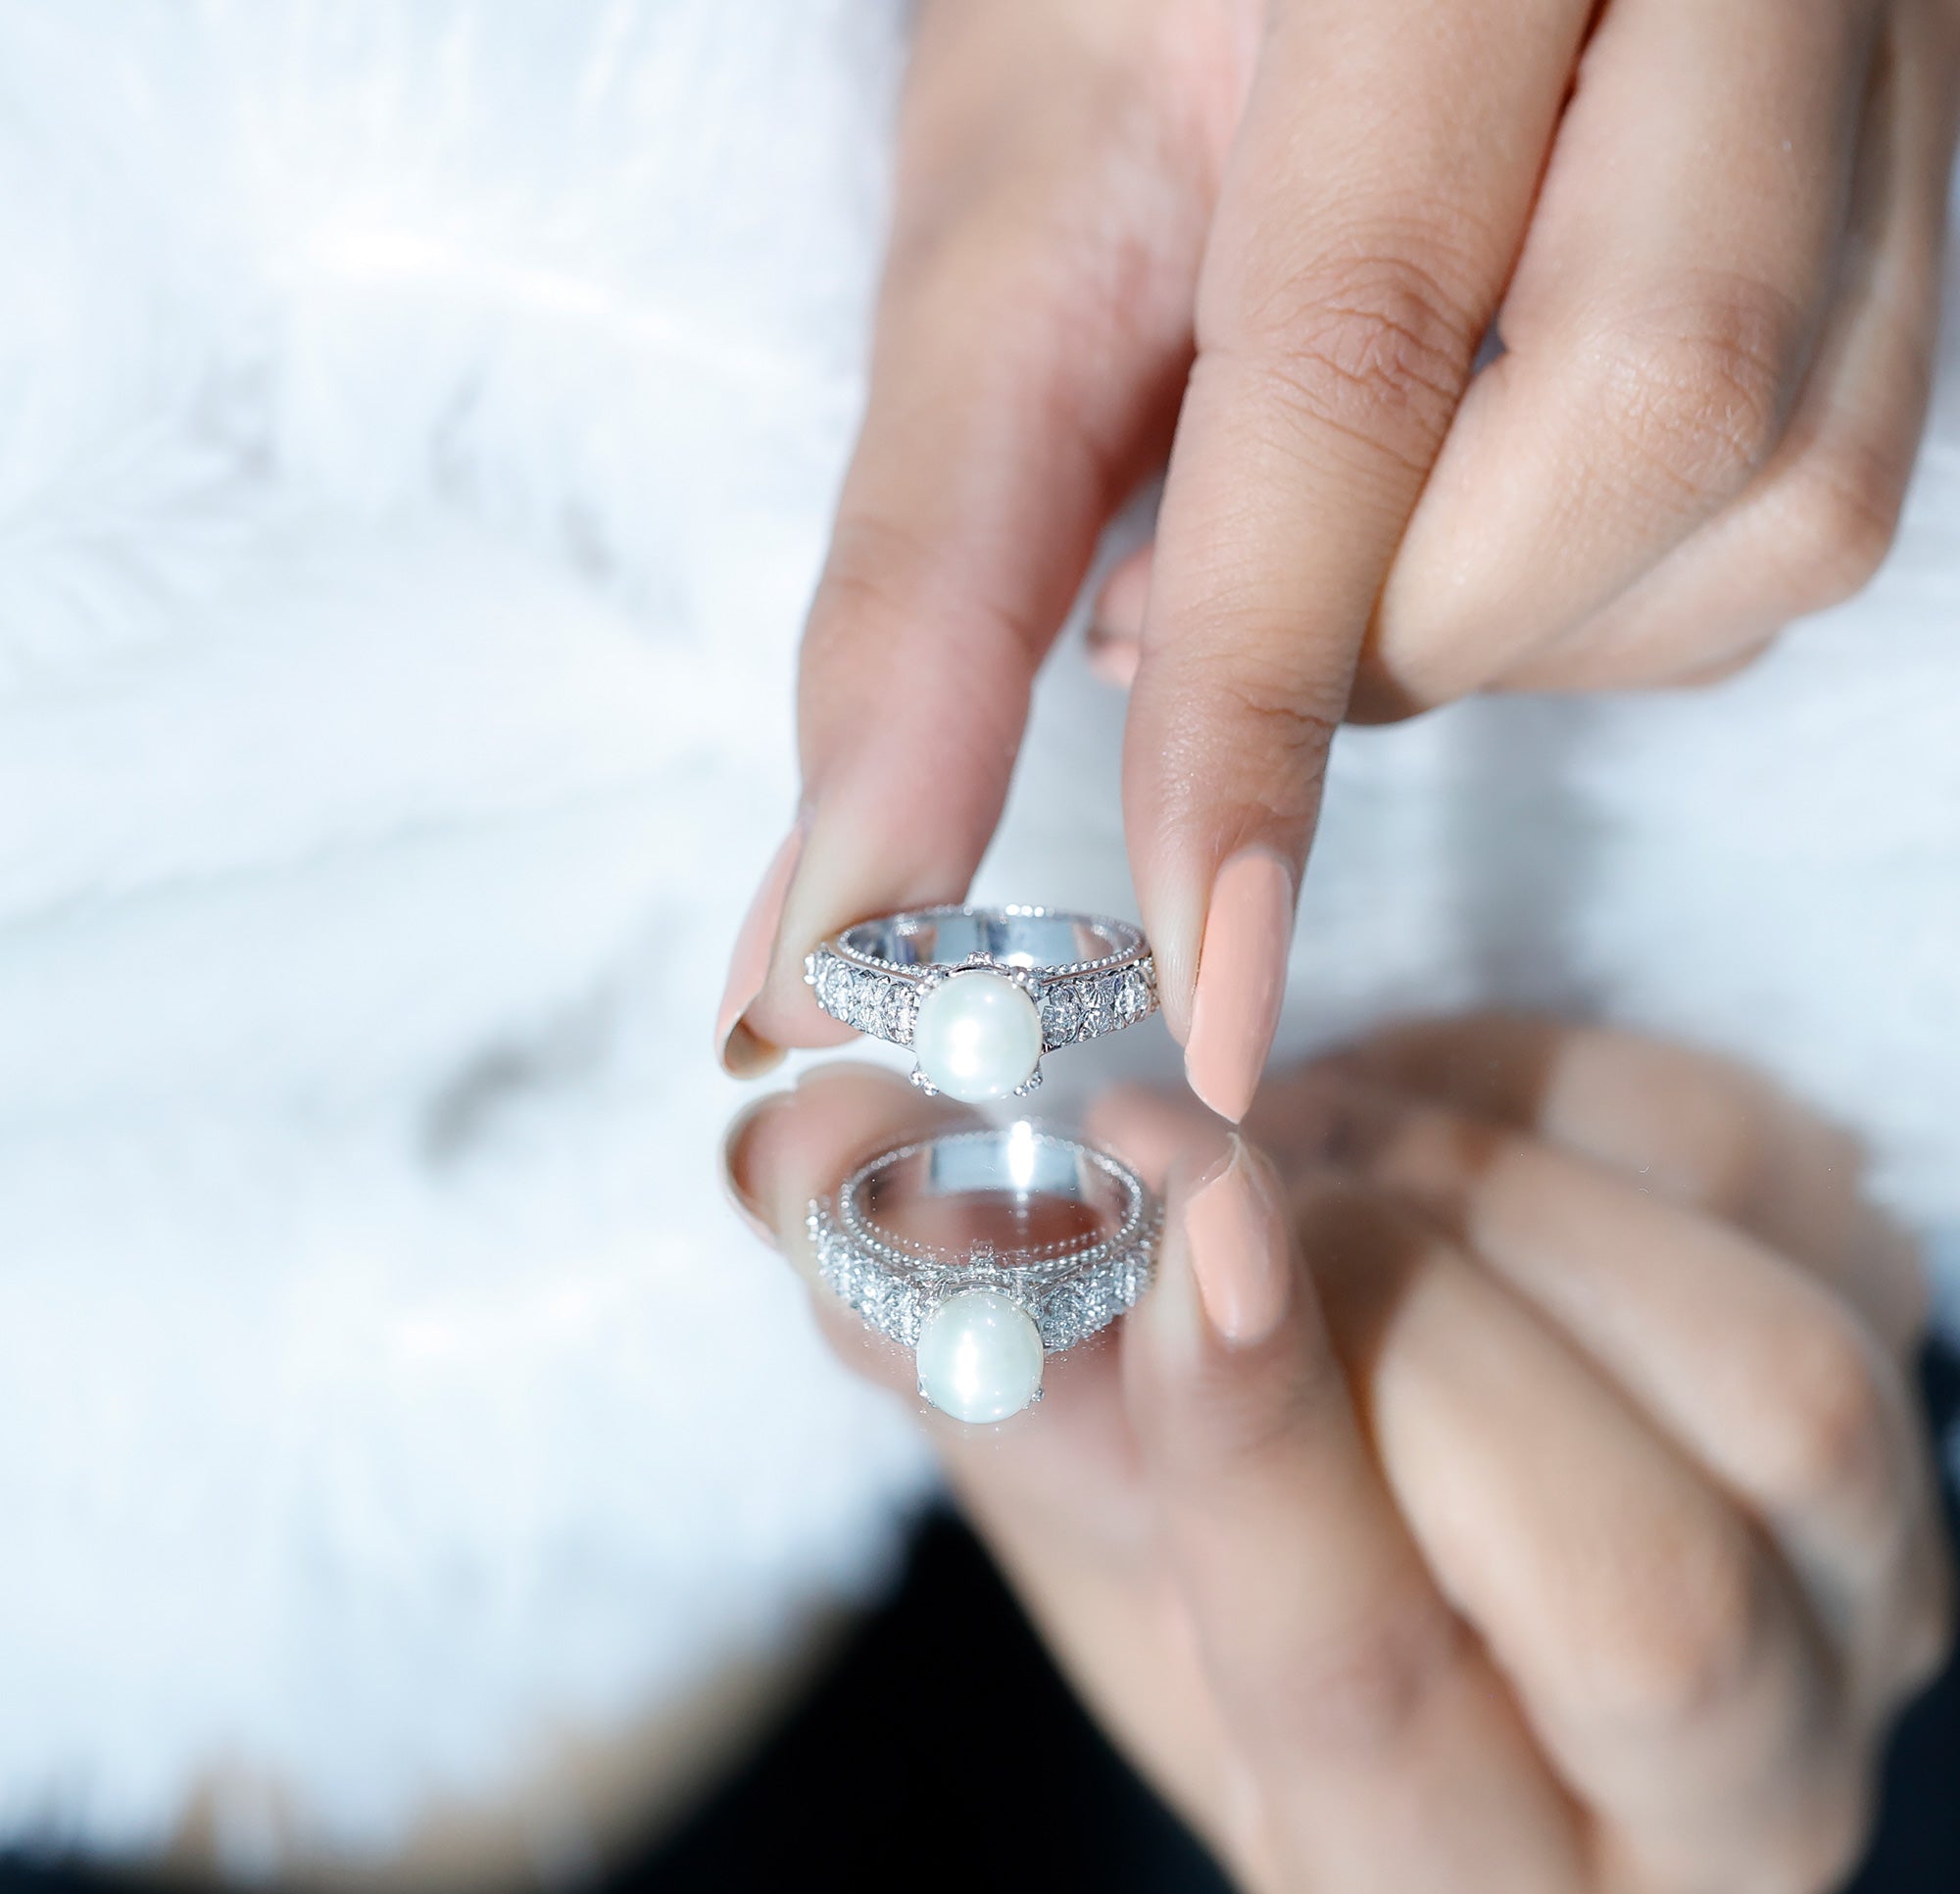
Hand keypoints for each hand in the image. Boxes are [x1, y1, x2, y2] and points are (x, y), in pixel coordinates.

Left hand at [716, 0, 1959, 1117]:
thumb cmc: (1137, 1)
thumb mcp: (1011, 227)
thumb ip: (932, 569)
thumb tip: (846, 908)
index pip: (1360, 365)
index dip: (1263, 720)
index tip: (1206, 990)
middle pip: (1643, 433)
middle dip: (1387, 638)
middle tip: (1190, 613)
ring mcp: (1872, 69)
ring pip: (1777, 504)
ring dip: (1502, 623)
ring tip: (1328, 539)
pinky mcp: (1906, 190)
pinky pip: (1816, 500)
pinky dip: (1607, 591)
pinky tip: (1472, 504)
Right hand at [727, 1018, 1952, 1893]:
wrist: (1394, 1427)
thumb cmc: (1216, 1510)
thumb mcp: (1068, 1482)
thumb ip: (948, 1338)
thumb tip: (806, 1150)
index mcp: (1457, 1889)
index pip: (1377, 1705)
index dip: (1251, 1448)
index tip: (1163, 1221)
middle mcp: (1719, 1785)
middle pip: (1637, 1580)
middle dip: (1398, 1321)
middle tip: (1230, 1171)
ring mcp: (1857, 1575)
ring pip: (1772, 1392)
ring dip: (1489, 1204)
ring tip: (1320, 1156)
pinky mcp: (1882, 1348)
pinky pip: (1776, 1193)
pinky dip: (1563, 1099)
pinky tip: (1425, 1121)